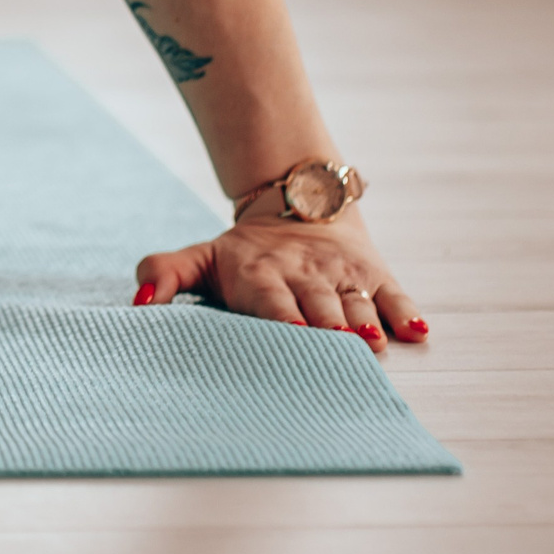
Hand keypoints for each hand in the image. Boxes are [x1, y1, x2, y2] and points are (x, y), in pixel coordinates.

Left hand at [132, 210, 424, 353]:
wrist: (297, 207)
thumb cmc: (243, 255)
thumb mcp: (200, 257)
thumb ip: (164, 273)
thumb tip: (137, 302)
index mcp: (260, 275)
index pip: (271, 299)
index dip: (282, 317)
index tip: (291, 334)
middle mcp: (303, 275)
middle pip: (318, 304)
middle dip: (327, 326)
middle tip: (338, 345)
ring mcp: (341, 276)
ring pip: (356, 302)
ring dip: (366, 322)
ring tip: (373, 343)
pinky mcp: (373, 275)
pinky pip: (393, 293)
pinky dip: (405, 311)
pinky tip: (416, 331)